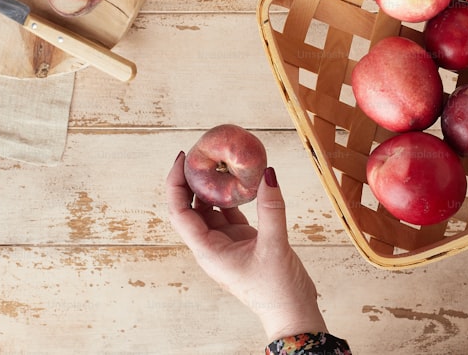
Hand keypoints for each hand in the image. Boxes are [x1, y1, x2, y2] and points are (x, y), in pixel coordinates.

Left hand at [165, 151, 327, 341]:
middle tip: (201, 152)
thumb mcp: (274, 246)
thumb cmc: (277, 290)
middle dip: (192, 179)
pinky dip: (233, 196)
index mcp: (207, 250)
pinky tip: (240, 179)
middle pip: (190, 207)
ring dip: (213, 186)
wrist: (292, 314)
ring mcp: (226, 243)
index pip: (180, 212)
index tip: (183, 158)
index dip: (176, 183)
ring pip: (211, 208)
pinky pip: (230, 212)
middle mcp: (211, 245)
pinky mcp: (242, 241)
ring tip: (219, 160)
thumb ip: (271, 209)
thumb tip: (268, 174)